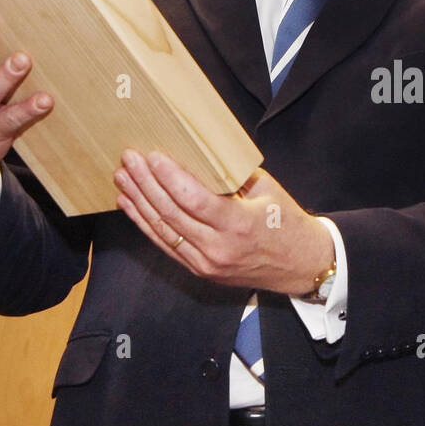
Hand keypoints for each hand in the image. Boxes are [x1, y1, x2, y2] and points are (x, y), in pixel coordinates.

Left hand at [115, 151, 333, 295]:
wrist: (302, 265)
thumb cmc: (287, 223)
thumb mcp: (268, 191)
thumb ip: (233, 177)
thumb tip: (197, 154)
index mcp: (240, 225)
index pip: (194, 200)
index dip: (169, 177)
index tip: (152, 156)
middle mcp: (219, 248)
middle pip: (172, 214)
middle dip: (146, 184)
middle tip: (129, 159)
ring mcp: (207, 264)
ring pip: (163, 231)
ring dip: (138, 202)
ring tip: (122, 178)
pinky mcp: (201, 271)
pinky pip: (166, 245)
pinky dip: (146, 224)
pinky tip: (131, 205)